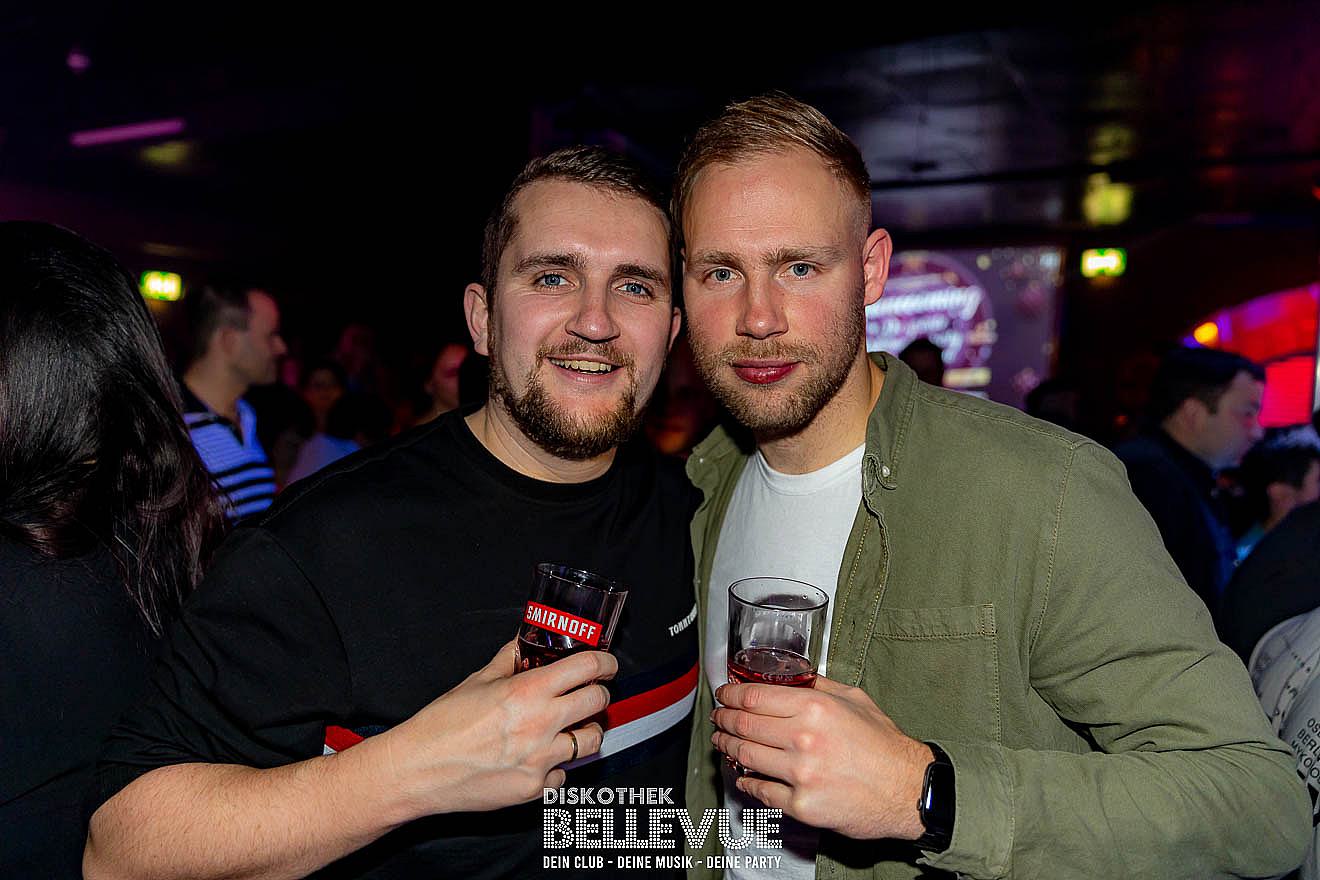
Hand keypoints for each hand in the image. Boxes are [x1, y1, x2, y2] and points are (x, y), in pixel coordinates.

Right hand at [372, 640, 614, 816]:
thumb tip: (523, 643)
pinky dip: (558, 766)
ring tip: (572, 727)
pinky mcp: (533, 789)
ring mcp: (540, 760)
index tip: (606, 665)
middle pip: (598, 702)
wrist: (417, 770)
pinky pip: (564, 775)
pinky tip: (541, 758)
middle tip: (591, 693)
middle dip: (599, 694)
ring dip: (587, 731)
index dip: (604, 663)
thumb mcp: (476, 681)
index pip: (587, 668)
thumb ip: (508, 660)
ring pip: (591, 741)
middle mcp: (540, 724)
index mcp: (527, 691)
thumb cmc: (441, 725)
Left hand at [712, 675, 931, 840]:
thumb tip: (794, 676)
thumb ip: (820, 685)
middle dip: (724, 719)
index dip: (731, 695)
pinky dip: (746, 782)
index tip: (724, 695)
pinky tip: (743, 776)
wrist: (908, 790)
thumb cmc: (885, 745)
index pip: (755, 697)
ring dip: (728, 748)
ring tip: (723, 743)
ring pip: (746, 756)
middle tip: (718, 718)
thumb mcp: (855, 699)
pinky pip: (761, 791)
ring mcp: (800, 774)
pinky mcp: (802, 805)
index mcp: (815, 707)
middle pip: (744, 725)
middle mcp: (803, 738)